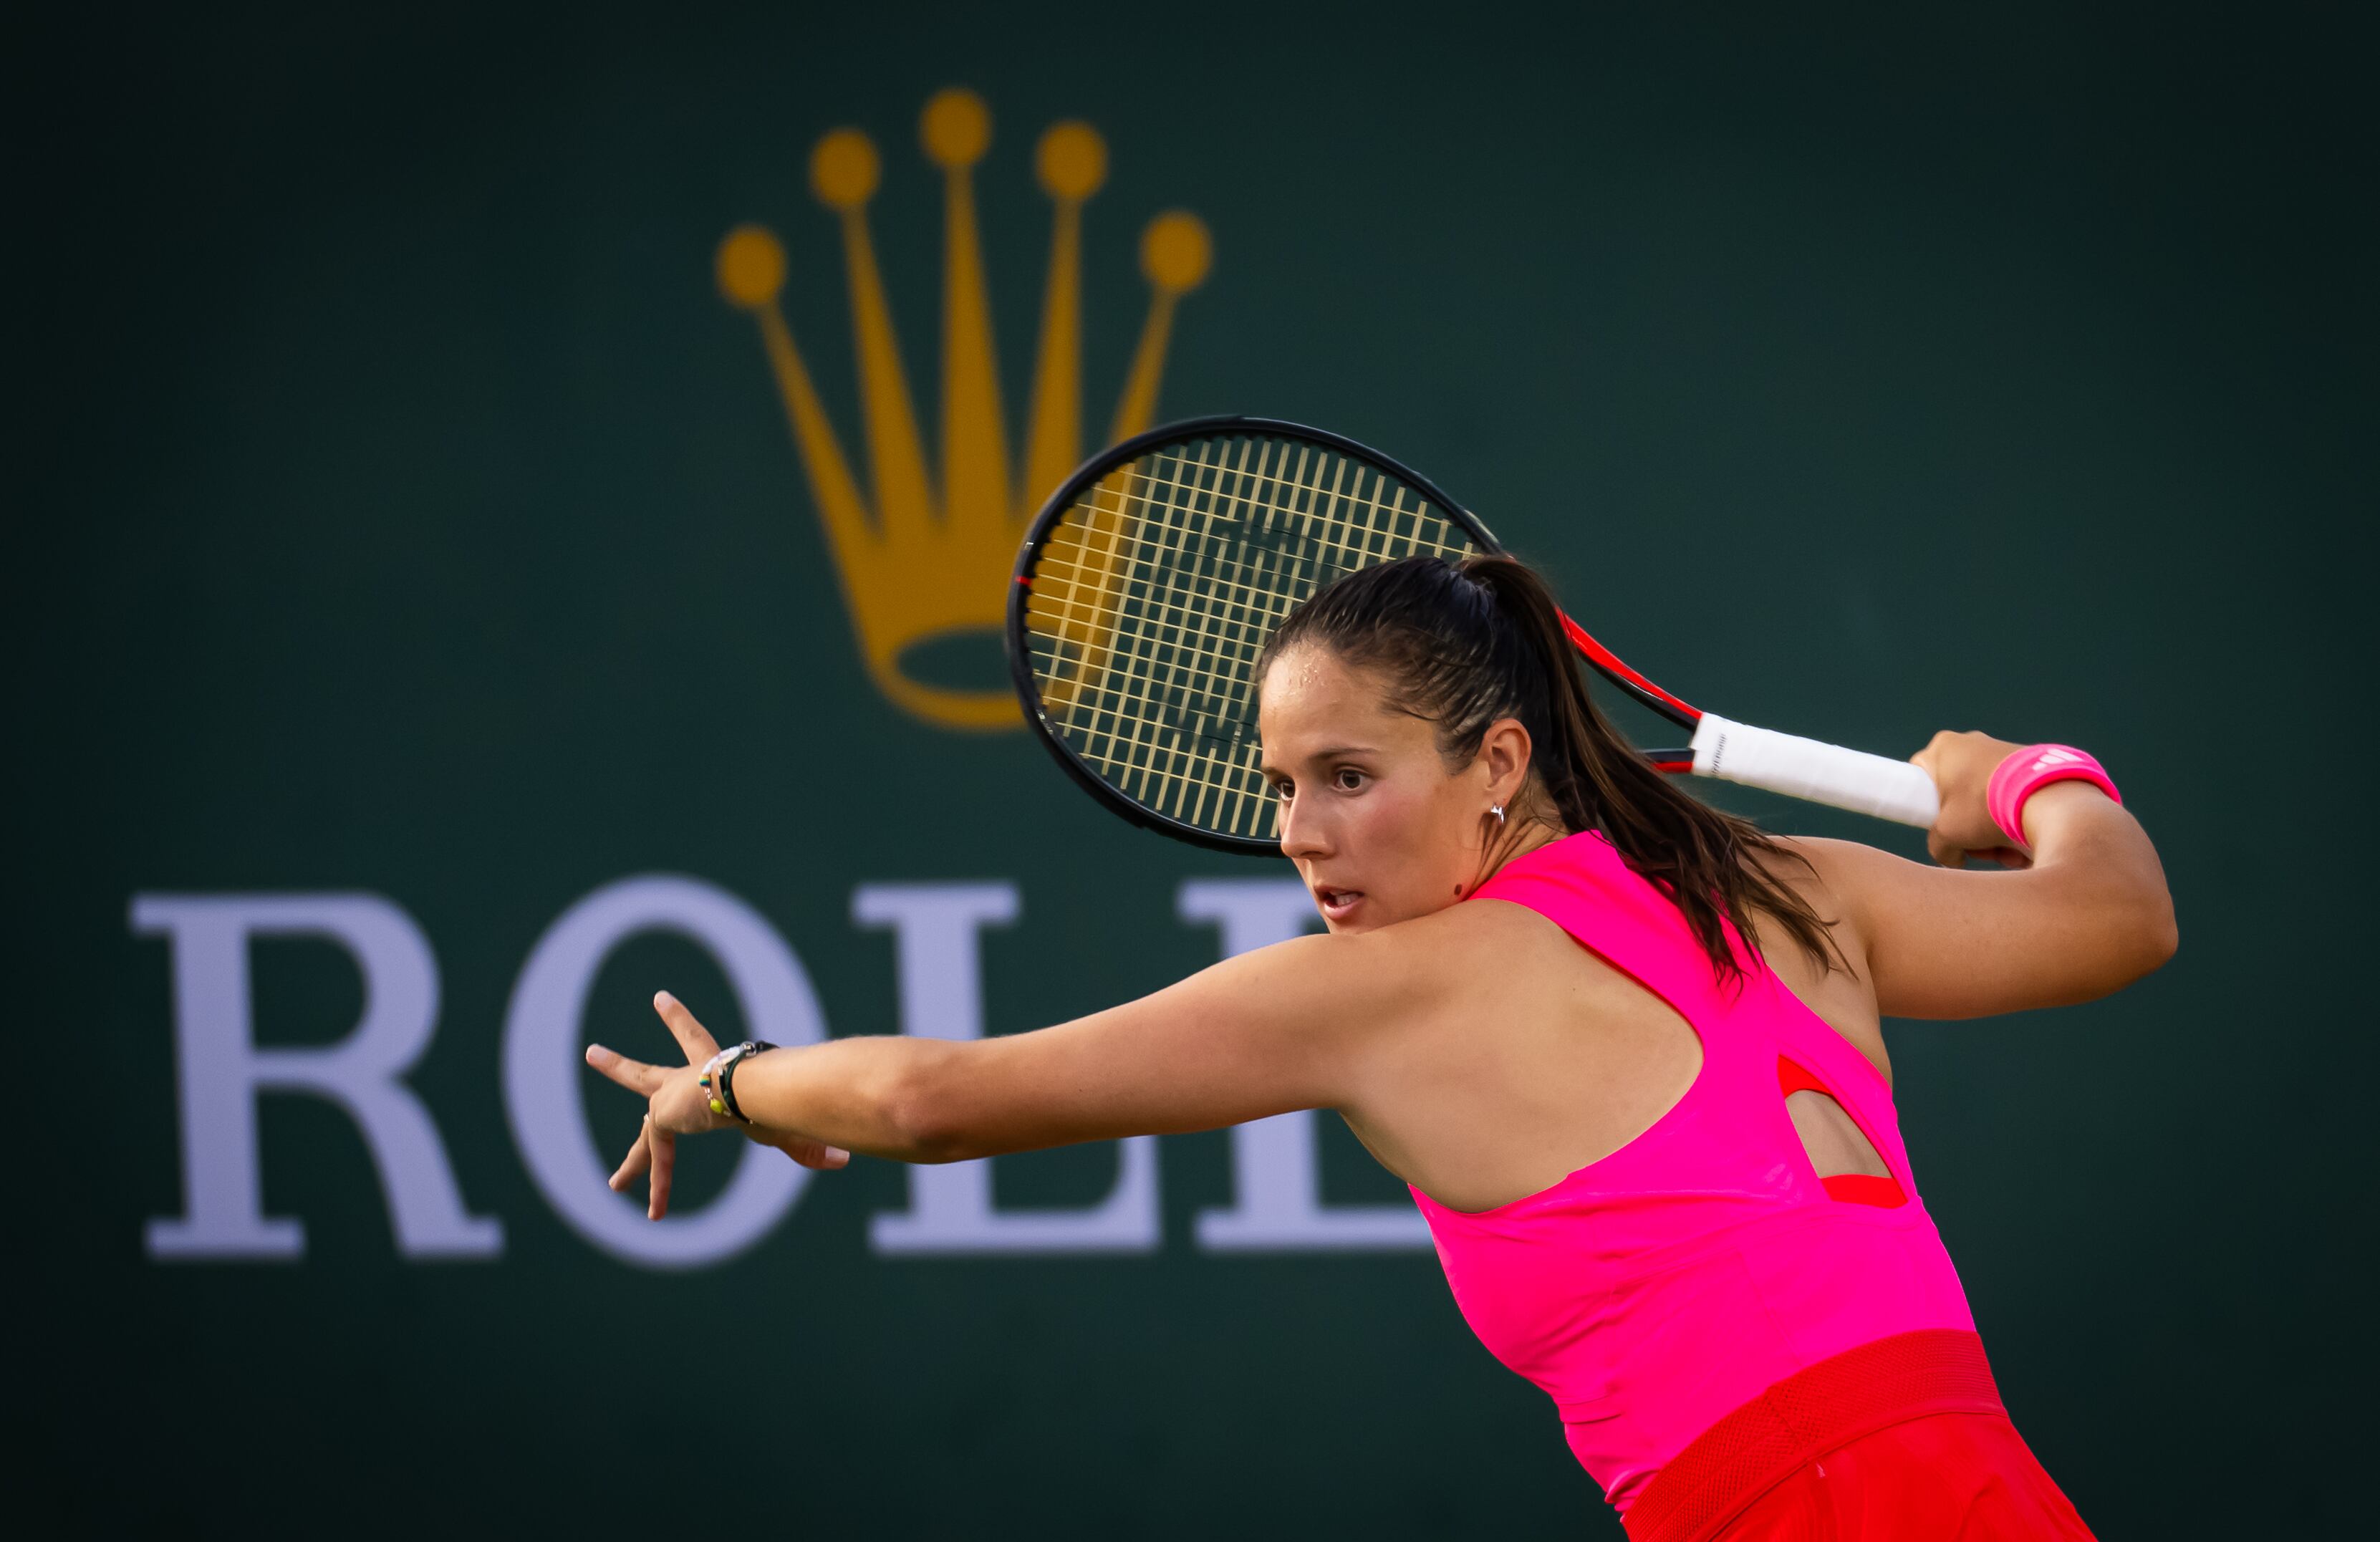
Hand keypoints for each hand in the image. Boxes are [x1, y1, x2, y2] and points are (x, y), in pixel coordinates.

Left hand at [585, 990, 850, 1219]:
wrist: (754, 1088)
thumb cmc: (775, 1100)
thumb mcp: (783, 1127)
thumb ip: (806, 1146)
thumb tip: (844, 1159)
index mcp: (717, 1072)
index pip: (696, 1042)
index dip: (678, 1021)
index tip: (658, 997)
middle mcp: (688, 1079)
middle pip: (646, 1076)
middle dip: (620, 1067)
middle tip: (592, 1053)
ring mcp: (671, 1095)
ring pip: (640, 1119)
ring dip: (617, 1135)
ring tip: (590, 1142)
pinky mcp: (663, 1114)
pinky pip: (658, 1156)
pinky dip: (660, 1185)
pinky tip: (654, 1208)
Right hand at [1909, 729, 2027, 869]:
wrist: (2046, 796)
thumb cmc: (1983, 806)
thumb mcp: (1947, 834)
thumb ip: (1938, 847)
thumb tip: (1953, 857)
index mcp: (1943, 748)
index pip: (1920, 778)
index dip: (1925, 806)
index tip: (1939, 827)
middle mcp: (1970, 742)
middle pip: (1956, 794)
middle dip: (1966, 827)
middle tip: (1976, 848)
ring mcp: (2001, 750)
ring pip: (1983, 798)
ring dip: (1991, 830)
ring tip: (2006, 854)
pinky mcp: (2028, 762)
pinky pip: (2008, 794)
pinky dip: (2012, 818)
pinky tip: (2023, 844)